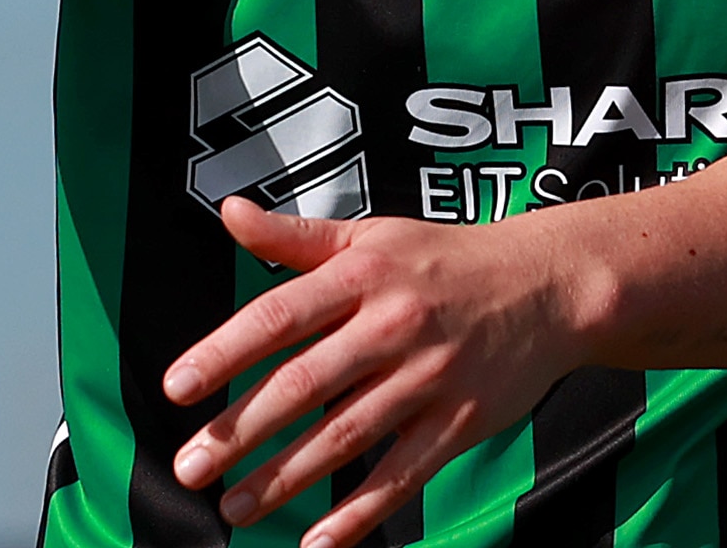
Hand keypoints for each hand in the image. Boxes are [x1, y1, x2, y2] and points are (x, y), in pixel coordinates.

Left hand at [162, 199, 595, 547]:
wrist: (549, 285)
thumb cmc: (446, 259)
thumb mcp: (370, 234)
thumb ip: (296, 236)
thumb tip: (229, 211)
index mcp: (360, 276)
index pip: (277, 316)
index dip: (224, 353)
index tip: (177, 388)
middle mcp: (391, 326)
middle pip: (304, 384)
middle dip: (241, 430)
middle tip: (190, 466)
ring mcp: (428, 379)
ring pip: (346, 436)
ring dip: (286, 478)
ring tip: (234, 507)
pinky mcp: (461, 423)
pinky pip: (403, 475)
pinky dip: (360, 513)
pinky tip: (319, 541)